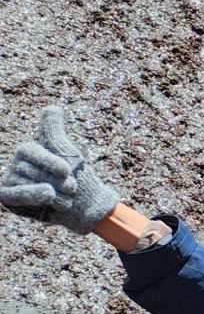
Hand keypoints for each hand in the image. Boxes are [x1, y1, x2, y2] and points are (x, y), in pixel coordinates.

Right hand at [1, 106, 121, 233]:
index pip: (29, 150)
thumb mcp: (66, 151)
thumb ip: (53, 132)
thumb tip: (51, 108)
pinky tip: (48, 196)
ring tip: (67, 199)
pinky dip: (31, 196)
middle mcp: (16, 164)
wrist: (84, 205)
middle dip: (56, 182)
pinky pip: (14, 196)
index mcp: (28, 150)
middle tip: (72, 188)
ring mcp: (11, 181)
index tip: (67, 171)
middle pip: (30, 170)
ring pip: (26, 185)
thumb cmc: (76, 176)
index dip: (48, 161)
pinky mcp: (9, 199)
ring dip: (53, 194)